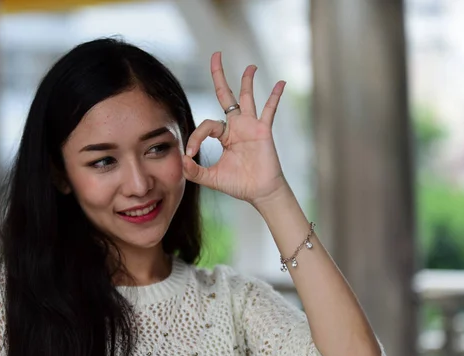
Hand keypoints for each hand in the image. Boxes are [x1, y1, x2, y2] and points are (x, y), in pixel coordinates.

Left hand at [182, 52, 287, 205]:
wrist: (259, 193)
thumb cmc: (238, 184)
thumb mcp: (210, 178)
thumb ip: (194, 171)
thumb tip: (182, 160)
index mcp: (224, 135)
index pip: (206, 125)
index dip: (195, 137)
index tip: (191, 154)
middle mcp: (236, 126)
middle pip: (226, 95)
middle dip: (219, 75)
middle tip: (216, 54)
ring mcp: (250, 126)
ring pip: (247, 97)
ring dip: (247, 80)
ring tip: (250, 66)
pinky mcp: (263, 131)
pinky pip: (269, 110)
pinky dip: (275, 96)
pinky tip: (280, 83)